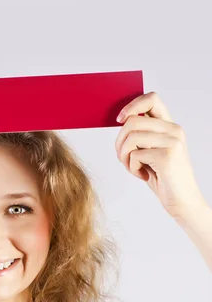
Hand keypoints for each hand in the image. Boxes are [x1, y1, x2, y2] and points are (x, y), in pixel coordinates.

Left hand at [114, 91, 206, 219]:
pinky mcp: (167, 156)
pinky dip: (131, 167)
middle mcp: (174, 130)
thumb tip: (121, 118)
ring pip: (130, 137)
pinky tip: (142, 175)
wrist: (181, 201)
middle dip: (119, 141)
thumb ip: (141, 133)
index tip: (119, 119)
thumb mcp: (149, 150)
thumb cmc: (162, 176)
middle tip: (123, 157)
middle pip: (132, 121)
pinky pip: (134, 154)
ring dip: (123, 155)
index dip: (131, 106)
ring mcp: (172, 142)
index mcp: (169, 126)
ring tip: (132, 167)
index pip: (151, 99)